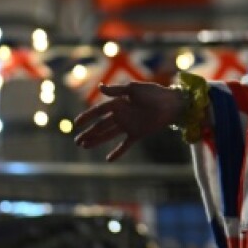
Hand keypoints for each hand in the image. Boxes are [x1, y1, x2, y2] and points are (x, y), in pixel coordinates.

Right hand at [73, 81, 187, 161]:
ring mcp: (129, 125)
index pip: (99, 111)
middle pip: (101, 126)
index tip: (76, 123)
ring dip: (97, 141)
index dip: (87, 117)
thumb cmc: (154, 93)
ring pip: (109, 135)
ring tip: (85, 146)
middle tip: (77, 141)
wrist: (172, 104)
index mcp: (119, 103)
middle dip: (89, 133)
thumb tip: (100, 87)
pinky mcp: (137, 134)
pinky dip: (118, 152)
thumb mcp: (134, 89)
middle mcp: (121, 115)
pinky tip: (109, 159)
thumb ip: (117, 90)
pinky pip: (125, 144)